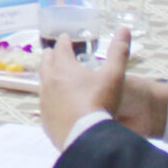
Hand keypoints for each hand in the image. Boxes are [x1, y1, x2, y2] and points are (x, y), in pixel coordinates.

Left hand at [39, 26, 138, 146]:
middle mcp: (49, 81)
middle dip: (51, 56)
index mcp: (64, 68)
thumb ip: (119, 52)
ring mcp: (45, 101)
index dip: (64, 41)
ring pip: (43, 83)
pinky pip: (45, 104)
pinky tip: (57, 103)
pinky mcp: (45, 119)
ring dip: (49, 77)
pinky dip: (50, 99)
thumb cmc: (100, 104)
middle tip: (54, 52)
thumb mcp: (114, 76)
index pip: (61, 48)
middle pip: (46, 63)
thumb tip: (124, 29)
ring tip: (55, 76)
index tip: (65, 37)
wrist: (86, 138)